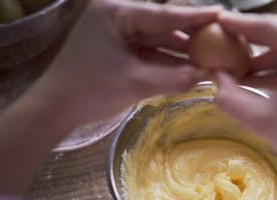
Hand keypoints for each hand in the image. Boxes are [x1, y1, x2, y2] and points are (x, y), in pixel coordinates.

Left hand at [31, 0, 218, 125]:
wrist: (54, 110)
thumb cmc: (88, 90)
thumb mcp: (135, 83)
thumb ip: (174, 79)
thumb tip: (207, 77)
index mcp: (116, 13)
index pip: (164, 14)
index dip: (195, 17)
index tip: (222, 14)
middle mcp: (117, 16)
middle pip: (162, 25)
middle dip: (190, 37)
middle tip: (222, 40)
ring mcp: (116, 33)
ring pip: (157, 39)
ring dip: (180, 51)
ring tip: (211, 57)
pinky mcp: (117, 49)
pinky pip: (148, 52)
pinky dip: (166, 61)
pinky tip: (189, 68)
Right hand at [215, 12, 276, 174]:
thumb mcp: (262, 120)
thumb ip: (230, 97)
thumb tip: (216, 78)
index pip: (269, 27)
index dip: (239, 24)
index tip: (216, 21)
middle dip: (249, 42)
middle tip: (220, 45)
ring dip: (263, 59)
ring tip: (234, 71)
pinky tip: (256, 80)